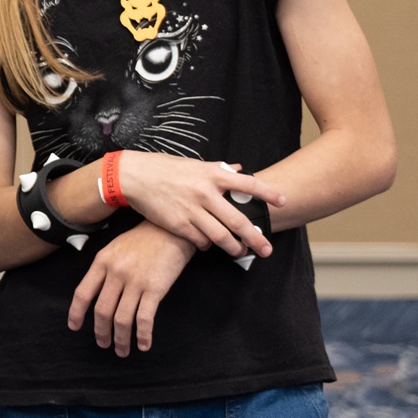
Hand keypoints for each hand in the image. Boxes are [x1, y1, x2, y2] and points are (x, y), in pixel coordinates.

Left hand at [68, 224, 196, 356]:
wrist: (171, 230)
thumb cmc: (143, 239)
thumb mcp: (115, 247)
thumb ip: (104, 268)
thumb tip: (96, 292)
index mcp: (102, 262)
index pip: (83, 293)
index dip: (76, 313)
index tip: (75, 327)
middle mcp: (115, 273)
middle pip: (102, 311)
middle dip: (101, 332)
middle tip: (103, 344)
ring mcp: (135, 282)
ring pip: (122, 318)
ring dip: (121, 339)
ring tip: (122, 350)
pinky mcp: (155, 289)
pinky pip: (145, 318)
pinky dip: (142, 335)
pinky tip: (143, 345)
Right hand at [113, 152, 279, 258]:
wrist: (134, 176)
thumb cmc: (165, 168)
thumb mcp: (193, 164)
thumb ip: (218, 169)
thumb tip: (239, 169)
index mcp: (212, 175)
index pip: (248, 184)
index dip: (267, 194)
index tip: (283, 202)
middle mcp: (205, 192)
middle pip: (238, 220)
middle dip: (255, 238)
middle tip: (266, 249)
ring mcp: (191, 210)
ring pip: (221, 236)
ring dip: (233, 247)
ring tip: (240, 252)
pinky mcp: (178, 224)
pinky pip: (200, 240)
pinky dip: (206, 244)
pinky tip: (207, 244)